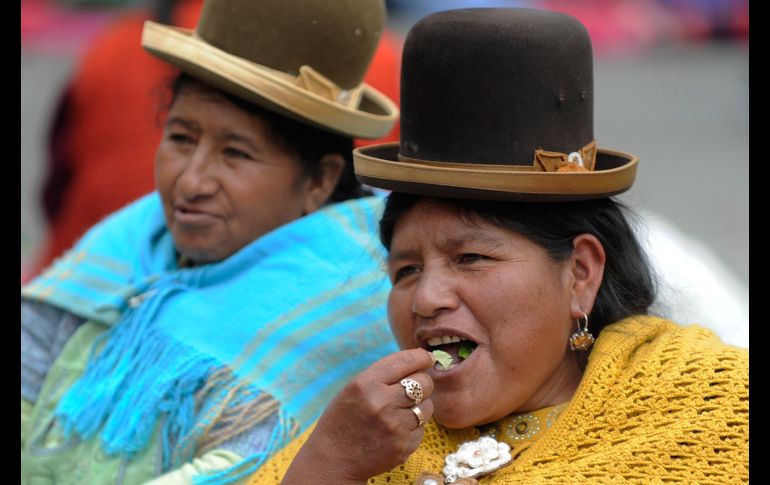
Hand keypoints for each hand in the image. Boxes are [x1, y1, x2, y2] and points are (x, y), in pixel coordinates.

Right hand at [282, 349, 434, 483]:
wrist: (333, 459)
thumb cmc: (345, 418)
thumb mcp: (354, 388)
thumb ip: (384, 374)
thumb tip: (421, 361)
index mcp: (366, 384)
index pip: (406, 361)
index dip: (421, 357)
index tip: (427, 359)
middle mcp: (381, 403)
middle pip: (424, 382)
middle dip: (422, 383)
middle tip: (412, 389)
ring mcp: (394, 426)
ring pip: (427, 406)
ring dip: (419, 406)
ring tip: (400, 412)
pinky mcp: (403, 446)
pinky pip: (422, 428)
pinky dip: (414, 427)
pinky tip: (396, 430)